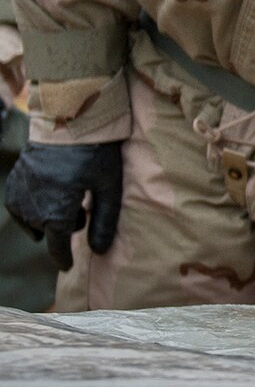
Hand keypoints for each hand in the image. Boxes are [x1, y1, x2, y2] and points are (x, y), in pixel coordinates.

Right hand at [3, 141, 123, 271]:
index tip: (67, 266)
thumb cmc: (95, 153)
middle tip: (81, 203)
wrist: (68, 120)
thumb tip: (99, 251)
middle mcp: (32, 207)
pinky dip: (33, 206)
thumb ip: (105, 221)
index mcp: (56, 211)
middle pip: (48, 231)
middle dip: (65, 224)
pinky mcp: (13, 181)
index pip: (57, 246)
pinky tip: (48, 193)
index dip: (63, 258)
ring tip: (67, 194)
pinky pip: (19, 206)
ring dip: (48, 215)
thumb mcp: (108, 186)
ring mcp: (19, 193)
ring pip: (32, 220)